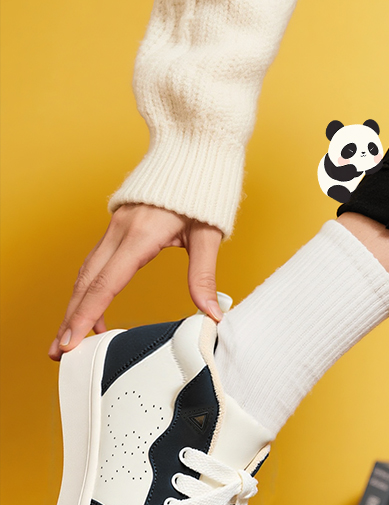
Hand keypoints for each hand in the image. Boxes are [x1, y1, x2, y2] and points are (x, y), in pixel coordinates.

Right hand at [49, 204, 223, 360]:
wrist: (194, 152)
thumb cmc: (203, 191)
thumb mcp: (208, 235)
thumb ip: (204, 276)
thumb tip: (212, 313)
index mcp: (140, 236)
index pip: (105, 285)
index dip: (86, 316)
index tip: (72, 342)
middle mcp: (120, 231)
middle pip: (87, 282)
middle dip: (71, 318)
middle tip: (60, 352)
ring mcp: (116, 227)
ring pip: (87, 272)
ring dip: (76, 305)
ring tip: (71, 337)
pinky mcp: (118, 225)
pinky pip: (96, 261)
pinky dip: (89, 287)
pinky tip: (92, 306)